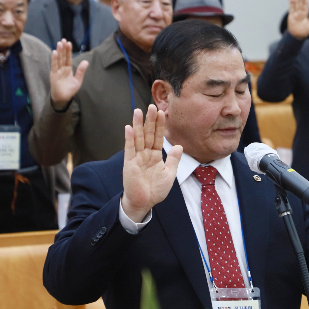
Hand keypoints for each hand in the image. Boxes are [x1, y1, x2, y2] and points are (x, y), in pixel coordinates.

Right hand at [50, 39, 88, 109]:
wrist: (63, 98)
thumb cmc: (70, 90)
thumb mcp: (78, 80)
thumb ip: (81, 71)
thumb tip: (86, 61)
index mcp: (68, 69)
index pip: (68, 58)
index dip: (68, 51)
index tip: (69, 43)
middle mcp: (62, 68)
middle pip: (63, 57)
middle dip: (63, 48)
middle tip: (63, 39)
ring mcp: (57, 71)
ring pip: (58, 59)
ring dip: (59, 51)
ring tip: (60, 43)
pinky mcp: (53, 74)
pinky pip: (54, 65)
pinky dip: (54, 59)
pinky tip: (54, 52)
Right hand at [121, 105, 182, 222]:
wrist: (144, 203)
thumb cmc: (155, 190)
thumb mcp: (169, 174)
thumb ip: (173, 160)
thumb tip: (179, 146)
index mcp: (155, 156)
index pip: (158, 137)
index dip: (160, 126)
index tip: (162, 112)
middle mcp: (145, 154)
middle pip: (148, 134)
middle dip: (150, 121)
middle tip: (152, 106)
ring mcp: (136, 158)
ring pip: (138, 138)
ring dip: (138, 125)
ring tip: (139, 111)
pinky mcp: (129, 164)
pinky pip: (129, 149)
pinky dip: (129, 139)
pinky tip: (129, 128)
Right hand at [286, 0, 308, 39]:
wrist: (297, 36)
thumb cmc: (304, 31)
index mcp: (306, 13)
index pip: (306, 4)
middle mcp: (301, 12)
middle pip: (300, 2)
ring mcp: (295, 13)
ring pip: (295, 4)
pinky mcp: (291, 15)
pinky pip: (291, 8)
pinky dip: (290, 2)